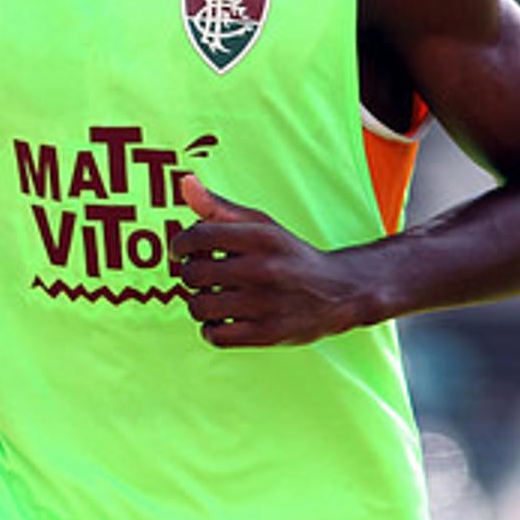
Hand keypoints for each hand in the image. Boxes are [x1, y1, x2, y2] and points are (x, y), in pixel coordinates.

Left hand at [170, 174, 377, 347]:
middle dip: (191, 274)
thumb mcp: (260, 225)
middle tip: (204, 275)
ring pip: (199, 307)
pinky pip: (215, 336)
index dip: (180, 245)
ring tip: (213, 298)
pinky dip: (211, 329)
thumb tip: (185, 183)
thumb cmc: (287, 254)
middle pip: (193, 274)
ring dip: (199, 303)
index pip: (198, 236)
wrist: (339, 292)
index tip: (182, 252)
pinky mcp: (267, 334)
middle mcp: (263, 269)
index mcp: (261, 237)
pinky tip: (224, 319)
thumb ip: (218, 207)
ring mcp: (265, 304)